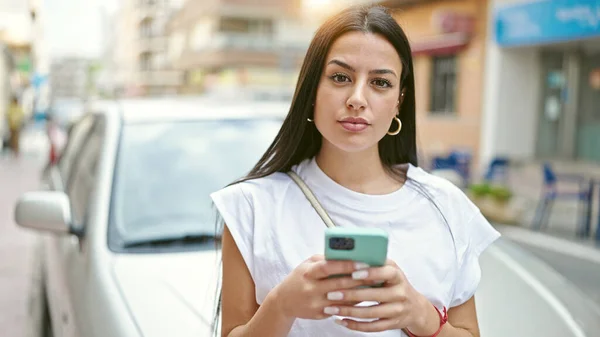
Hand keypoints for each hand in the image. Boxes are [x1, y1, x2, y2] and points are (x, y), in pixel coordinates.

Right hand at [271, 255, 377, 319]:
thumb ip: (325, 259)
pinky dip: (353, 302)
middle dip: (359, 279)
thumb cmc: (300, 278)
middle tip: (377, 274)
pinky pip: (341, 309)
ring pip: (343, 299)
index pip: (328, 268)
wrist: (284, 301)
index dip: (346, 265)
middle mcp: (311, 289)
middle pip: (339, 284)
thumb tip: (347, 254)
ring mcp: (315, 303)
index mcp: (308, 273)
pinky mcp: (319, 314)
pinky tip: (364, 297)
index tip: (362, 262)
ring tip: (375, 285)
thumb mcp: (307, 264)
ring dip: (360, 292)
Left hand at [323, 259, 440, 333]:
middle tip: (331, 294)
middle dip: (350, 295)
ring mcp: (397, 310)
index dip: (370, 273)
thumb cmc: (395, 283)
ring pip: (370, 313)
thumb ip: (375, 262)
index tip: (353, 273)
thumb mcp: (390, 269)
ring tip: (331, 308)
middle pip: (374, 295)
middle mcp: (399, 293)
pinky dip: (355, 325)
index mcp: (397, 276)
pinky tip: (342, 321)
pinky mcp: (392, 324)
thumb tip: (350, 255)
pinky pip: (372, 327)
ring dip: (348, 312)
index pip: (386, 273)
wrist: (415, 307)